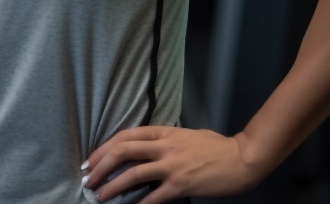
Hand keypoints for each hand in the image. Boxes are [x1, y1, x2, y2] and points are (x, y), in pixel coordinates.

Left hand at [82, 126, 262, 202]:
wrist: (241, 158)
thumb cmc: (216, 147)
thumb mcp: (186, 135)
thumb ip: (166, 140)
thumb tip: (148, 150)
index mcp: (164, 133)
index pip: (125, 136)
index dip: (104, 148)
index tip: (91, 160)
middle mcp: (164, 146)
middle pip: (123, 151)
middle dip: (101, 165)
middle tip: (87, 178)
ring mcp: (172, 165)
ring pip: (133, 173)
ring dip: (113, 186)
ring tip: (100, 195)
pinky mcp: (182, 184)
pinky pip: (154, 196)